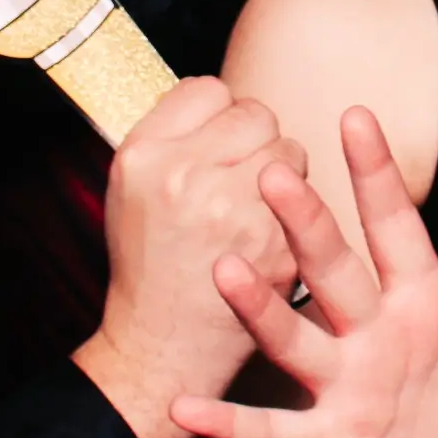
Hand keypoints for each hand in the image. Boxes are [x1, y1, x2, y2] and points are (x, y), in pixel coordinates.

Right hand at [77, 77, 304, 437]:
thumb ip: (168, 134)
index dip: (218, 115)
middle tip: (240, 177)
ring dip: (284, 175)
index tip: (216, 140)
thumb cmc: (149, 261)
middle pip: (256, 115)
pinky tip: (270, 238)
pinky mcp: (278, 249)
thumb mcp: (128, 187)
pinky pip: (309, 199)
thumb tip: (219, 97)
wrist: (163, 346)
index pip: (209, 91)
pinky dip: (297, 215)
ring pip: (290, 152)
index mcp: (147, 156)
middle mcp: (188, 178)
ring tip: (256, 207)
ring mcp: (237, 213)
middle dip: (255, 142)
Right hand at [170, 108, 437, 437]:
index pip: (395, 226)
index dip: (376, 175)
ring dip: (260, 307)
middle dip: (307, 225)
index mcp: (420, 296)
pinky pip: (273, 432)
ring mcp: (347, 385)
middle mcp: (372, 331)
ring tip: (224, 268)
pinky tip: (186, 406)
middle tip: (274, 172)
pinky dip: (230, 423)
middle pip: (335, 269)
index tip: (356, 115)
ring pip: (295, 339)